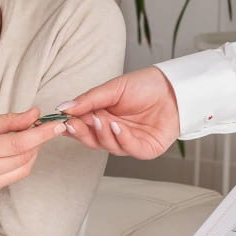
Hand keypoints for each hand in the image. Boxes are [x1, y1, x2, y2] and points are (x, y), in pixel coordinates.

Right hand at [0, 109, 66, 218]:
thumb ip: (2, 122)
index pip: (18, 144)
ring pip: (20, 171)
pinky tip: (10, 153)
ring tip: (25, 138)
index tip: (56, 124)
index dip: (41, 134)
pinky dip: (16, 165)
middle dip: (37, 142)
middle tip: (39, 126)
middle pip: (23, 159)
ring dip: (29, 154)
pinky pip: (9, 179)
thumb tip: (32, 114)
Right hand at [56, 66, 180, 159]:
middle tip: (74, 124)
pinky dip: (121, 139)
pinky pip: (129, 149)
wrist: (173, 88)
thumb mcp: (112, 89)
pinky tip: (116, 126)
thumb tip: (62, 107)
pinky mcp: (145, 149)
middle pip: (92, 140)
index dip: (72, 126)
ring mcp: (129, 142)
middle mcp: (114, 133)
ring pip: (108, 146)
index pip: (82, 127)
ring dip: (102, 133)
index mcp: (103, 118)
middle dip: (82, 133)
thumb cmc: (145, 86)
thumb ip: (88, 100)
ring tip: (101, 119)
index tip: (62, 121)